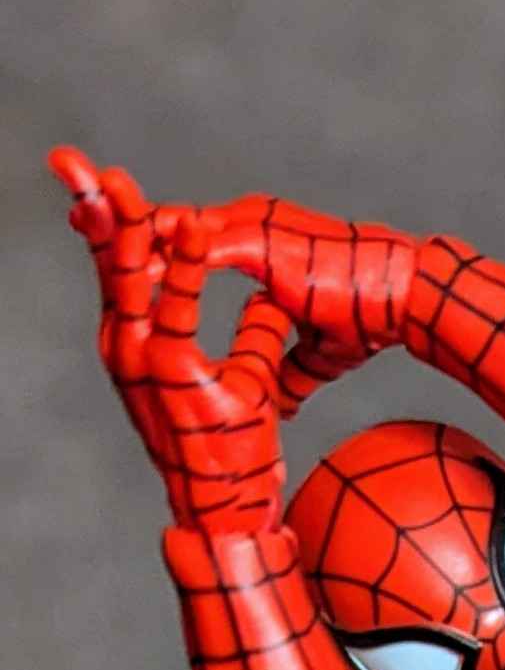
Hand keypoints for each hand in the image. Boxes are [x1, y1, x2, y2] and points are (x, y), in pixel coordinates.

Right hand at [51, 151, 295, 532]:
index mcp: (142, 341)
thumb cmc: (236, 448)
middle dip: (93, 209)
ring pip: (130, 276)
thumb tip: (266, 306)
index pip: (124, 267)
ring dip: (127, 224)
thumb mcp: (247, 380)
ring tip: (118, 179)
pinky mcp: (174, 373)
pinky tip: (191, 229)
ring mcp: (146, 360)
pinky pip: (181, 309)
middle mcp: (130, 346)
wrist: (232, 509)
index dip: (114, 221)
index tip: (102, 177)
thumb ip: (252, 337)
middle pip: (110, 262)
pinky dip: (186, 267)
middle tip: (72, 160)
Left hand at [52, 147, 420, 421]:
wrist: (404, 299)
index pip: (185, 237)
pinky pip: (192, 247)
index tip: (106, 243)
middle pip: (164, 219)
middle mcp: (247, 224)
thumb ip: (288, 366)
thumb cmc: (370, 320)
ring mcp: (249, 228)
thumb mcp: (316, 353)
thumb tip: (281, 403)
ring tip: (83, 224)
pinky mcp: (257, 243)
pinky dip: (158, 254)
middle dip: (116, 214)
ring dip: (125, 227)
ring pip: (168, 225)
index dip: (146, 241)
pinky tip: (129, 265)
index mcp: (256, 241)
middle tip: (75, 207)